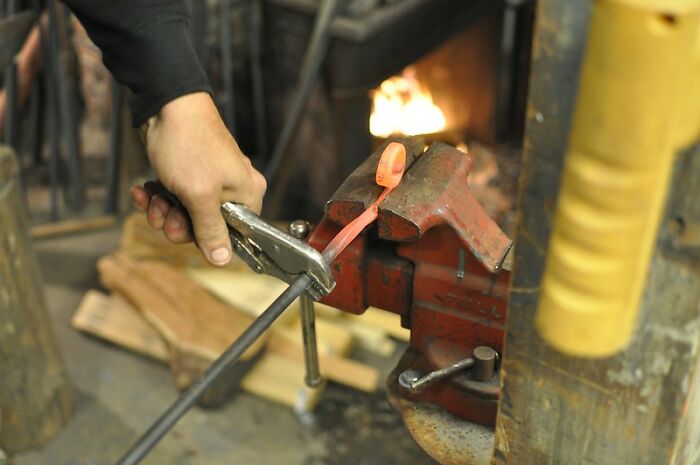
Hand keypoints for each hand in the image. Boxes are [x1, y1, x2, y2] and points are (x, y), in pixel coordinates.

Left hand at [131, 92, 265, 266]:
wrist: (165, 105)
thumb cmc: (188, 145)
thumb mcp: (199, 195)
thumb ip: (210, 230)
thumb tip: (222, 261)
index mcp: (248, 194)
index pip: (235, 235)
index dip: (206, 239)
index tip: (185, 229)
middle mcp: (234, 189)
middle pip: (207, 227)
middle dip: (179, 223)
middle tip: (166, 215)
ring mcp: (211, 181)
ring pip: (187, 214)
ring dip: (164, 211)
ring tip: (154, 198)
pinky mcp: (190, 175)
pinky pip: (176, 198)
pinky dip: (158, 197)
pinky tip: (144, 191)